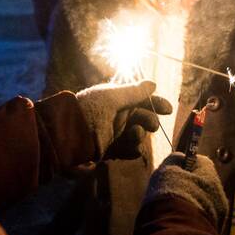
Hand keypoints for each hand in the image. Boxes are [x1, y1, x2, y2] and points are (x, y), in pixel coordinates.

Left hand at [35, 80, 171, 167]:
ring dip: (139, 135)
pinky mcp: (108, 151)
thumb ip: (135, 92)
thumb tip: (154, 84)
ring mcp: (112, 134)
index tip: (168, 109)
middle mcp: (115, 116)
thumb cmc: (90, 110)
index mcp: (116, 100)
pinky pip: (126, 151)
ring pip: (136, 135)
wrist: (66, 135)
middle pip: (141, 118)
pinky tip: (134, 150)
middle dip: (149, 121)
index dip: (155, 103)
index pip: (140, 100)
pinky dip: (132, 151)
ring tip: (135, 135)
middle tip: (151, 125)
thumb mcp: (112, 97)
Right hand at [145, 152, 228, 230]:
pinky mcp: (212, 233)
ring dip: (189, 205)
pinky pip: (199, 221)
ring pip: (201, 204)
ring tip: (170, 212)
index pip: (201, 162)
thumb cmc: (169, 199)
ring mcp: (218, 216)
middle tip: (169, 192)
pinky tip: (175, 224)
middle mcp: (219, 195)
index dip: (185, 164)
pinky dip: (189, 220)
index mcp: (211, 177)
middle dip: (187, 187)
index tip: (172, 170)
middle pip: (202, 184)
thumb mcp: (165, 172)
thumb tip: (179, 156)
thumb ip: (174, 160)